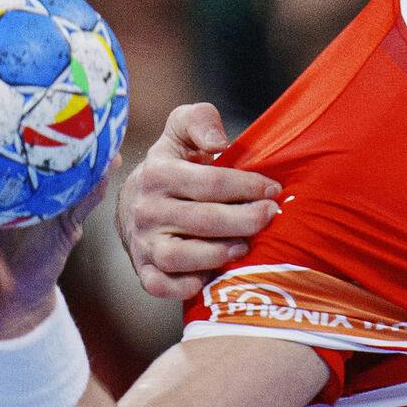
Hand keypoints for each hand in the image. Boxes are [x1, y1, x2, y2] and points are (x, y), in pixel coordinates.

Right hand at [116, 103, 280, 299]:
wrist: (132, 203)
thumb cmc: (172, 164)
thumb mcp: (180, 130)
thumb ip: (200, 120)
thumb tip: (219, 142)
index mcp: (158, 173)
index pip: (212, 182)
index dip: (249, 186)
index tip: (273, 189)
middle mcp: (147, 210)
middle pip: (205, 220)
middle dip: (247, 220)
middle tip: (272, 215)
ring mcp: (143, 243)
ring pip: (182, 257)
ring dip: (221, 254)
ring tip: (246, 246)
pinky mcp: (144, 271)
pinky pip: (163, 287)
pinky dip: (189, 285)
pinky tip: (214, 274)